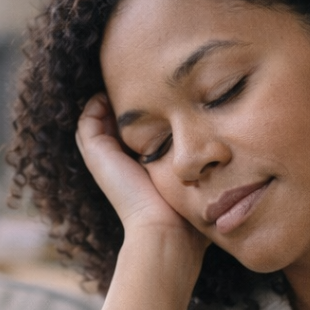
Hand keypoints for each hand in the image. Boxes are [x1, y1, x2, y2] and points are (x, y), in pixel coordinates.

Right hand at [76, 94, 205, 254]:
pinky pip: (87, 121)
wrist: (166, 230)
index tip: (161, 94)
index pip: (133, 134)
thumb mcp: (193, 178)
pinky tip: (113, 92)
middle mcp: (118, 162)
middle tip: (139, 82)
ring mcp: (104, 158)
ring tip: (124, 80)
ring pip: (96, 120)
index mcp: (138, 167)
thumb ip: (199, 163)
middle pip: (111, 124)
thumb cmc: (186, 211)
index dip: (144, 113)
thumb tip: (221, 148)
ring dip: (108, 100)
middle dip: (124, 104)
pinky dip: (95, 104)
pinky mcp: (96, 154)